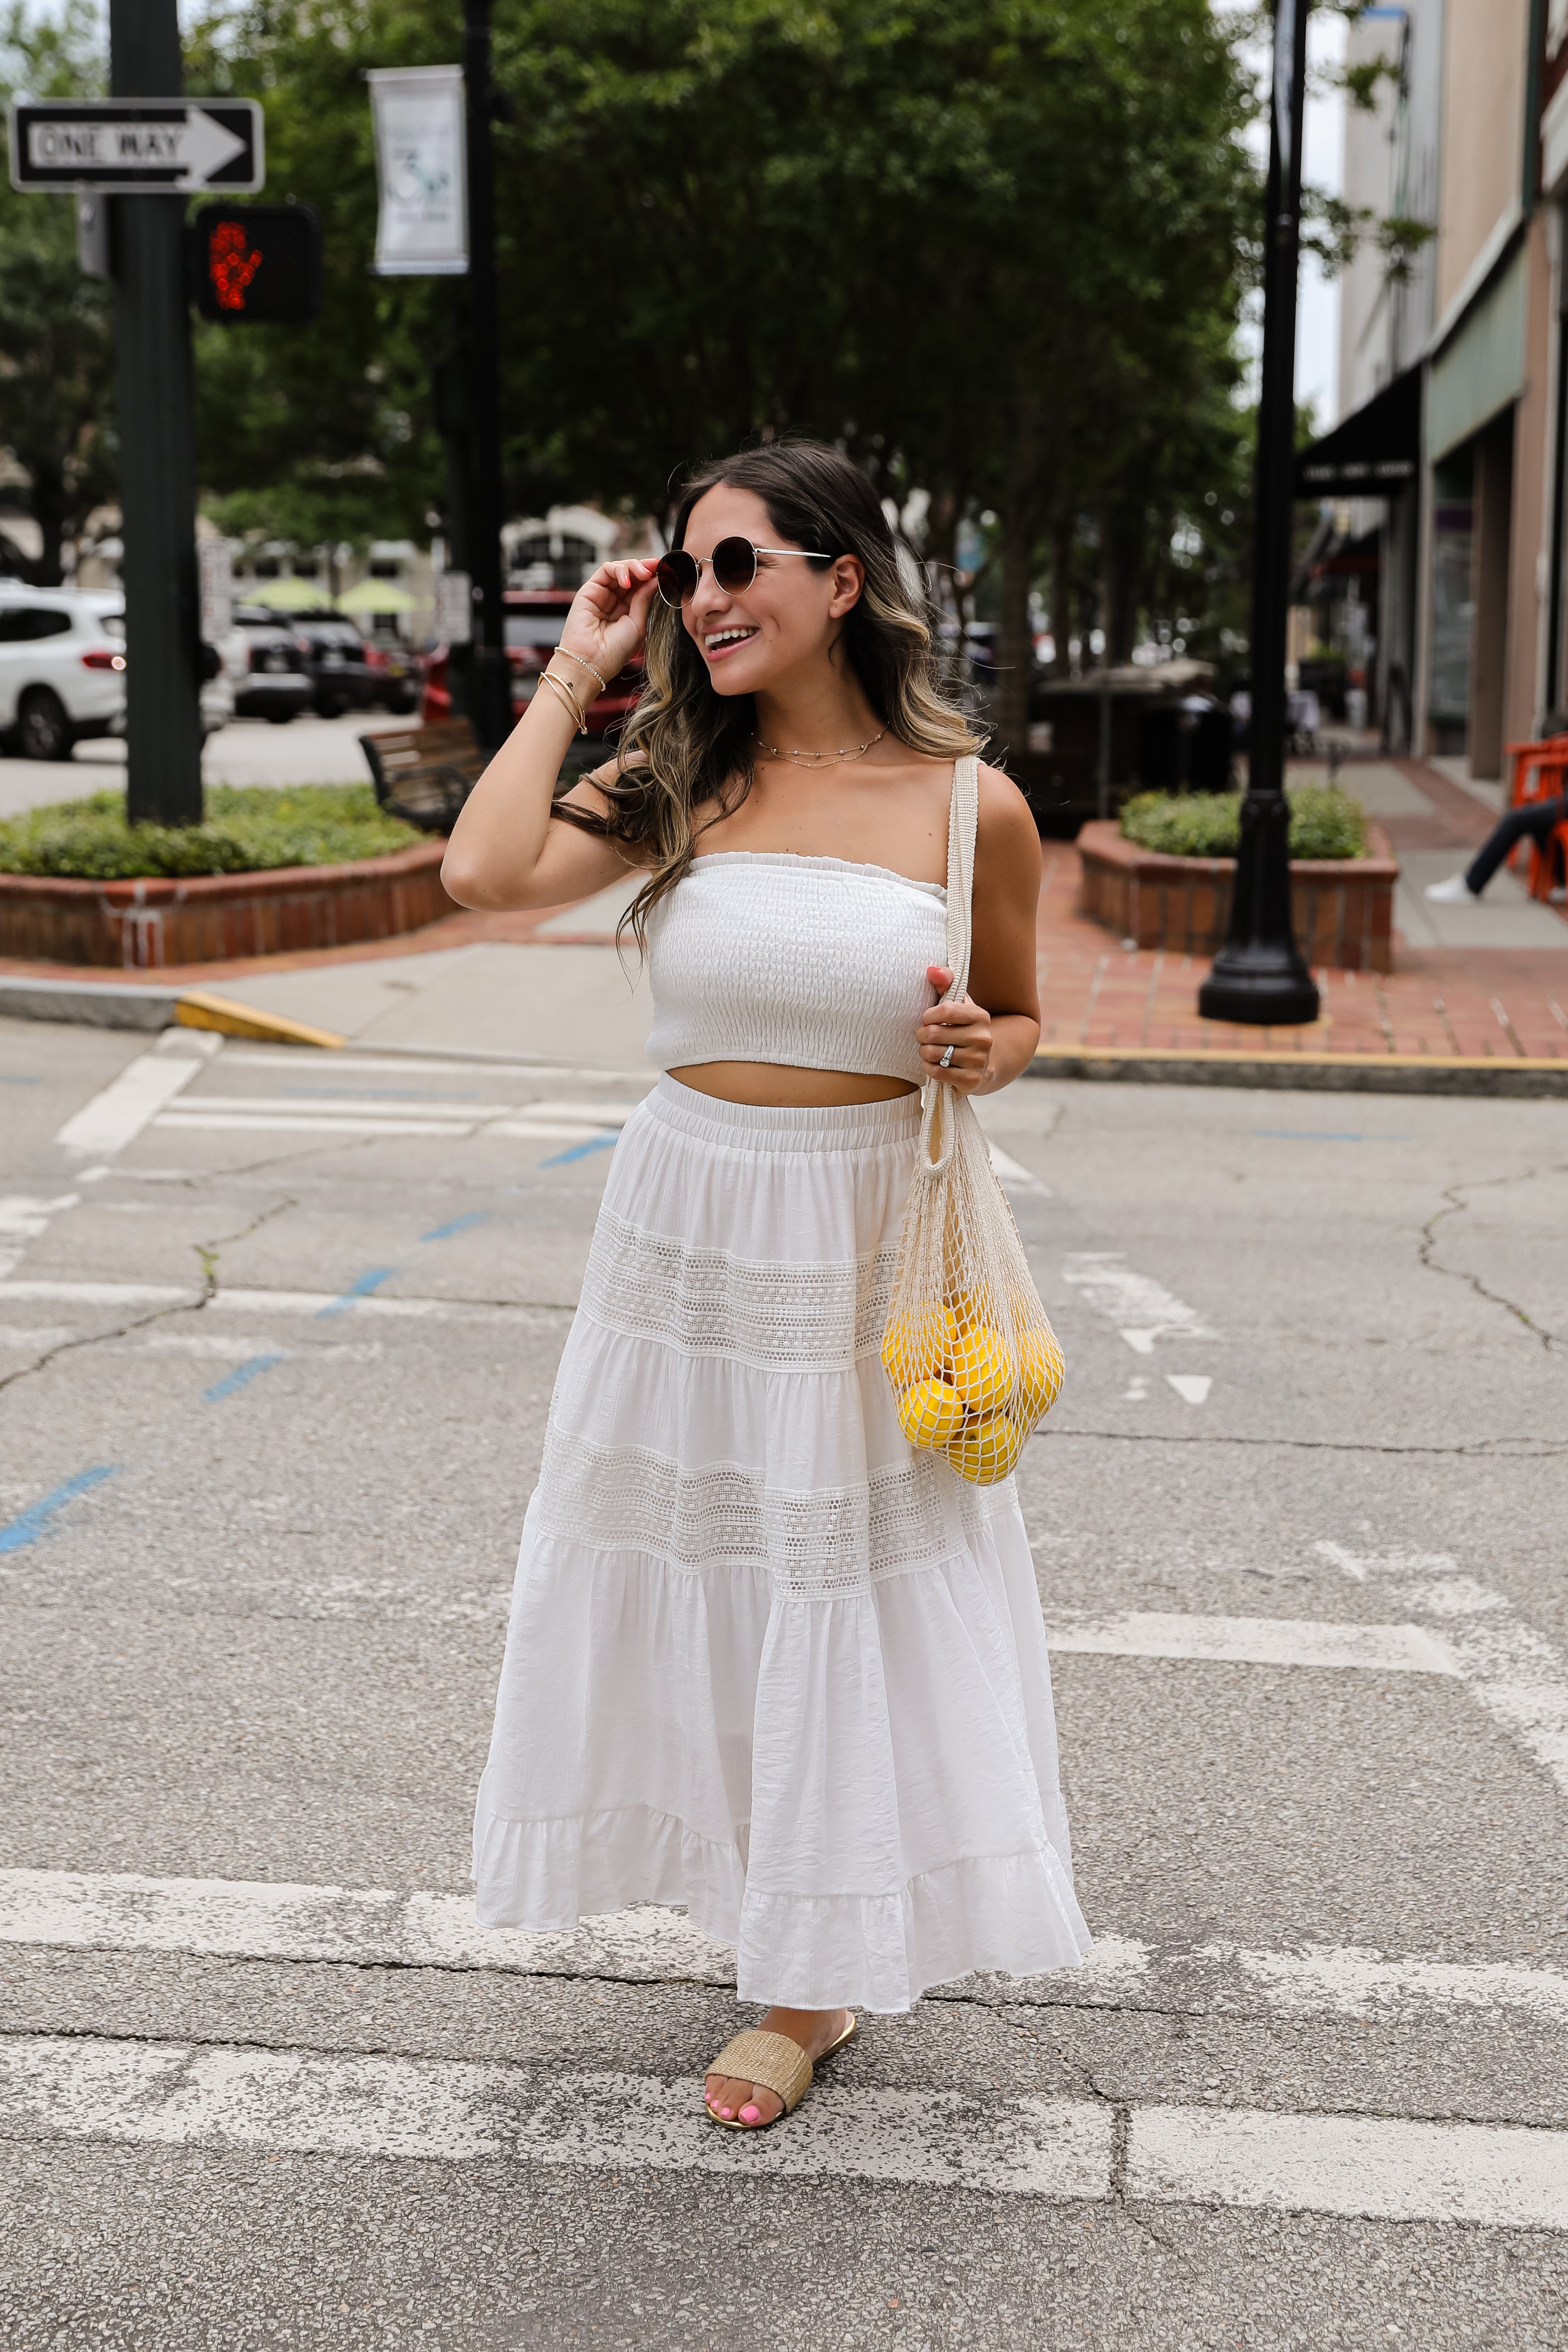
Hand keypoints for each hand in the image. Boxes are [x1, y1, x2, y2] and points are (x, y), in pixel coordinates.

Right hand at [559, 558, 660, 684]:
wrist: (591, 662)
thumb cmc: (614, 651)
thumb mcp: (637, 624)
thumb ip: (644, 600)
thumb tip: (656, 579)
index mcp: (627, 610)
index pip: (641, 586)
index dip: (653, 577)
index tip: (666, 571)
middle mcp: (614, 600)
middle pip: (631, 575)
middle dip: (646, 568)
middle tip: (657, 567)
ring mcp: (601, 594)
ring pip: (619, 569)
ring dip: (634, 567)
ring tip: (644, 574)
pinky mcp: (589, 590)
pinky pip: (605, 570)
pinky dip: (619, 570)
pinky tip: (628, 581)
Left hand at [918, 965, 992, 1091]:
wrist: (984, 1064)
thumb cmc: (963, 1029)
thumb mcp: (958, 1005)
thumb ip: (945, 983)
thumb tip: (931, 970)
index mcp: (981, 1016)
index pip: (944, 1010)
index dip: (928, 1015)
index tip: (927, 1019)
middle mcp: (983, 1038)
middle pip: (933, 1033)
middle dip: (922, 1036)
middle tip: (924, 1037)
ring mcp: (979, 1061)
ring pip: (932, 1053)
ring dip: (924, 1052)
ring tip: (929, 1050)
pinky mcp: (971, 1080)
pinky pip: (936, 1072)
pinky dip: (929, 1068)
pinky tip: (935, 1064)